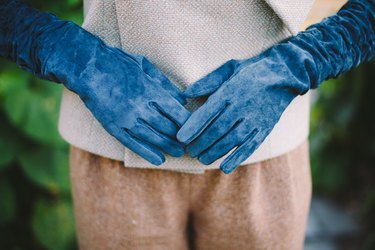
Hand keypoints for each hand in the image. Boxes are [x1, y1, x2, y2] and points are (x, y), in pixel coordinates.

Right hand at [0, 0, 189, 164]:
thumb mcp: (145, 66)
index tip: (195, 128)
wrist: (87, 67)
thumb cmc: (119, 63)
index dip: (188, 123)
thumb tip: (183, 99)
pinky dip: (147, 153)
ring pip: (152, 138)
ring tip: (179, 153)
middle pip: (167, 127)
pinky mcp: (114, 127)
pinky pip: (132, 144)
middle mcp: (140, 106)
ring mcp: (126, 118)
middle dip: (181, 138)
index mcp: (150, 90)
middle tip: (190, 144)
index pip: (176, 112)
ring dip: (168, 147)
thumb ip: (165, 83)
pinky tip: (158, 160)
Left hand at [177, 0, 373, 172]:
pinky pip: (250, 146)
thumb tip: (185, 94)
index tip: (180, 138)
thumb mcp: (229, 68)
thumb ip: (207, 82)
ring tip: (202, 158)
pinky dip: (237, 158)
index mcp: (230, 91)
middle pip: (217, 130)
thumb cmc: (251, 70)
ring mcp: (254, 119)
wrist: (286, 74)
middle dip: (200, 143)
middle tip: (190, 151)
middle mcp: (241, 107)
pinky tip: (225, 167)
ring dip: (214, 152)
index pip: (208, 112)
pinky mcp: (265, 128)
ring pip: (231, 140)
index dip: (193, 127)